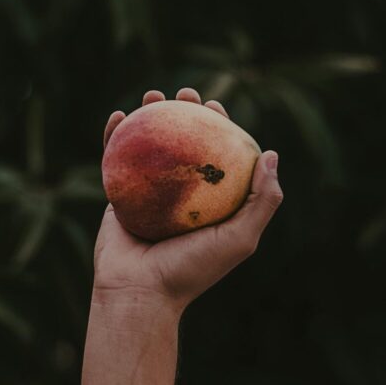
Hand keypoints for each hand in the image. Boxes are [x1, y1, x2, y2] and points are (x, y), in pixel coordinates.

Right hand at [93, 88, 282, 312]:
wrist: (139, 292)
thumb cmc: (192, 270)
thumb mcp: (240, 238)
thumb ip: (263, 200)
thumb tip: (271, 154)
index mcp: (208, 204)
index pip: (216, 156)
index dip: (219, 127)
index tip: (215, 107)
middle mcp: (179, 196)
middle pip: (182, 144)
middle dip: (185, 113)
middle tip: (185, 92)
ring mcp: (147, 195)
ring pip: (148, 146)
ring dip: (150, 115)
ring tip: (152, 95)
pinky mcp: (118, 197)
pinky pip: (114, 160)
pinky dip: (114, 135)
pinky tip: (119, 115)